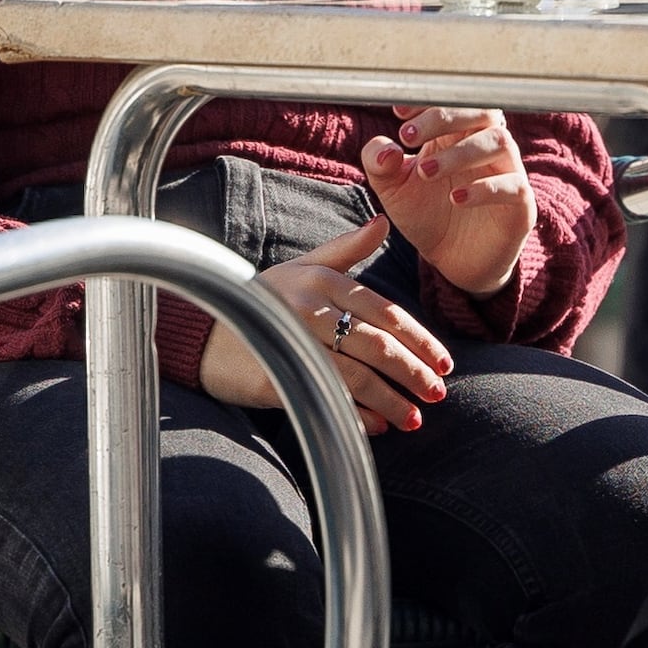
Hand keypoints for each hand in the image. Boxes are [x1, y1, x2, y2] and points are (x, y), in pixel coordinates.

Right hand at [198, 211, 455, 433]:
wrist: (202, 332)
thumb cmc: (260, 299)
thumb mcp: (302, 268)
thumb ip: (346, 250)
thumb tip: (383, 222)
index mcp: (324, 281)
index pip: (386, 313)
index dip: (420, 340)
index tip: (445, 362)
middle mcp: (311, 307)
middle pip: (378, 345)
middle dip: (414, 372)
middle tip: (438, 394)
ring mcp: (292, 341)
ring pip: (357, 375)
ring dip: (391, 399)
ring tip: (414, 418)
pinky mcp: (276, 372)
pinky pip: (326, 396)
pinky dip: (356, 414)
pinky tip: (378, 426)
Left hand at [361, 105, 535, 306]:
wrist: (452, 261)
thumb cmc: (427, 214)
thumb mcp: (393, 189)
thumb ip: (379, 163)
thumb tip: (386, 147)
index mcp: (458, 134)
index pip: (453, 100)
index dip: (428, 99)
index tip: (399, 112)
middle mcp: (487, 147)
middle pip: (483, 110)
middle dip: (444, 116)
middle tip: (408, 137)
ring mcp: (507, 173)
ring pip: (500, 141)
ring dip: (460, 152)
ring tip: (425, 172)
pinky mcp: (521, 206)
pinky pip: (514, 186)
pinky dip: (485, 188)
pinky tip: (456, 199)